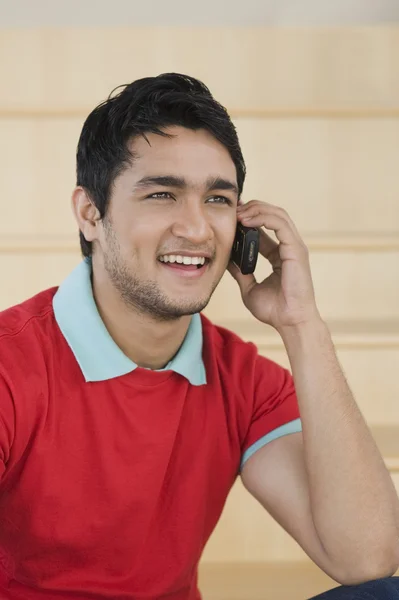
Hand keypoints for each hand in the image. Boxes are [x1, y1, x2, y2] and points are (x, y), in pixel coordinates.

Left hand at [227, 200, 321, 332]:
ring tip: (238, 212)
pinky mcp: (296, 250)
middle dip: (253, 208)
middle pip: (273, 215)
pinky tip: (246, 220)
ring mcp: (295, 247)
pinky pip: (280, 224)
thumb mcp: (250, 287)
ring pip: (278, 215)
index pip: (266, 227)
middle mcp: (289, 247)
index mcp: (280, 255)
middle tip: (233, 208)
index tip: (232, 215)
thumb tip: (226, 261)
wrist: (290, 322)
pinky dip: (263, 218)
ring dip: (256, 209)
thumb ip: (240, 273)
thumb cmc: (274, 310)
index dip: (249, 218)